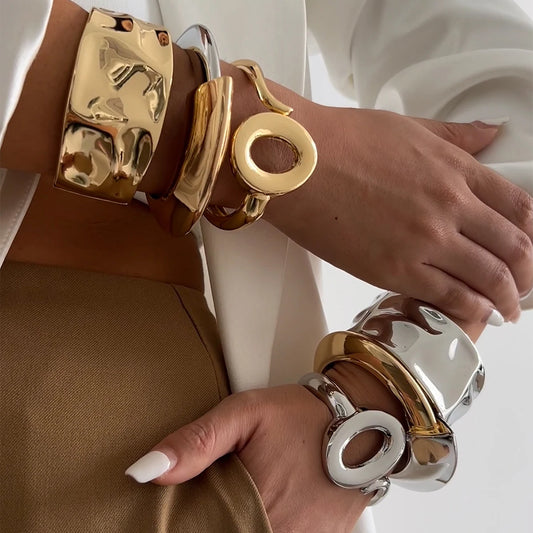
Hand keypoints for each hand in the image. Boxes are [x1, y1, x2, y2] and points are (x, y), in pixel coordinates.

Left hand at [126, 385, 370, 532]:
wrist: (361, 420)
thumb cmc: (303, 415)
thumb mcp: (244, 413)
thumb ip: (195, 442)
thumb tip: (144, 472)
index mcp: (253, 505)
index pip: (201, 532)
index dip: (188, 523)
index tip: (180, 512)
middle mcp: (280, 532)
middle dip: (215, 520)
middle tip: (218, 497)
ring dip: (242, 523)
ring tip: (241, 500)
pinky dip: (266, 524)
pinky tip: (262, 508)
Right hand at [258, 106, 532, 324]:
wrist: (297, 164)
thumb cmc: (342, 142)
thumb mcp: (409, 128)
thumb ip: (456, 136)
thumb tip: (489, 132)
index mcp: (455, 170)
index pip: (519, 206)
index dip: (532, 232)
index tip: (529, 246)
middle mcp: (449, 207)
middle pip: (513, 248)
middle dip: (527, 273)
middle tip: (524, 286)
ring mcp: (425, 241)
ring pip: (489, 278)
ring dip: (506, 298)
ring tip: (505, 309)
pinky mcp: (396, 270)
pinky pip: (450, 296)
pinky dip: (471, 308)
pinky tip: (476, 313)